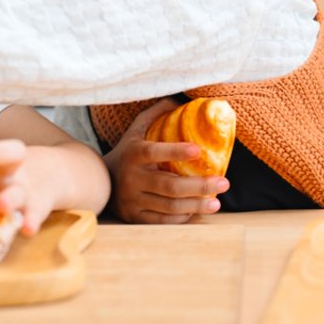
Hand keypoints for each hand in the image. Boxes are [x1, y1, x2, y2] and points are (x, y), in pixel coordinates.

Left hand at [0, 119, 54, 235]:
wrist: (48, 178)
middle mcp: (8, 166)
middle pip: (10, 150)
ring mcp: (24, 187)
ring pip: (20, 189)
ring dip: (11, 196)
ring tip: (0, 204)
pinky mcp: (36, 208)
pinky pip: (35, 215)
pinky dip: (32, 221)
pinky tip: (27, 227)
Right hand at [103, 99, 228, 223]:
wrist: (99, 181)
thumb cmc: (127, 153)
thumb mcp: (135, 130)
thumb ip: (155, 115)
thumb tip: (179, 102)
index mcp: (133, 153)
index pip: (154, 151)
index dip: (176, 151)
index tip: (199, 151)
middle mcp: (131, 178)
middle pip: (169, 186)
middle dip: (200, 186)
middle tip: (224, 182)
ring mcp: (132, 200)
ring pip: (169, 207)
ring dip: (197, 205)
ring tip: (217, 202)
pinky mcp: (134, 216)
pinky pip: (163, 221)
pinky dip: (183, 218)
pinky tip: (197, 211)